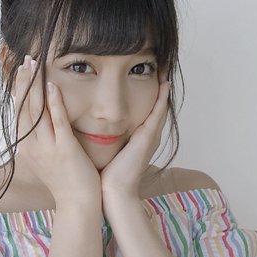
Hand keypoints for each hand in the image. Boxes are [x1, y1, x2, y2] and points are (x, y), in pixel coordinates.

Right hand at [14, 54, 101, 205]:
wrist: (78, 204)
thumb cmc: (67, 181)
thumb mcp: (47, 160)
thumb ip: (43, 141)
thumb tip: (42, 124)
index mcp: (27, 148)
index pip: (19, 112)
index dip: (19, 90)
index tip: (20, 71)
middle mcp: (32, 146)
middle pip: (24, 107)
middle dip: (24, 81)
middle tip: (25, 59)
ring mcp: (47, 148)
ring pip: (37, 110)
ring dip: (35, 85)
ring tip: (35, 64)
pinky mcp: (64, 149)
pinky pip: (57, 121)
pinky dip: (54, 102)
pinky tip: (53, 85)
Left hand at [100, 74, 171, 198]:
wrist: (113, 192)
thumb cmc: (107, 174)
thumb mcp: (108, 149)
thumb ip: (106, 137)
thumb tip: (93, 125)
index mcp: (139, 137)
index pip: (147, 110)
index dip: (148, 93)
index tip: (146, 74)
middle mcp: (148, 135)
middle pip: (157, 105)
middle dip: (159, 86)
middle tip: (160, 65)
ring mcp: (151, 136)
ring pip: (160, 106)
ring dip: (163, 87)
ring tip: (164, 67)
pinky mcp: (148, 137)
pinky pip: (158, 112)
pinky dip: (162, 98)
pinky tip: (163, 82)